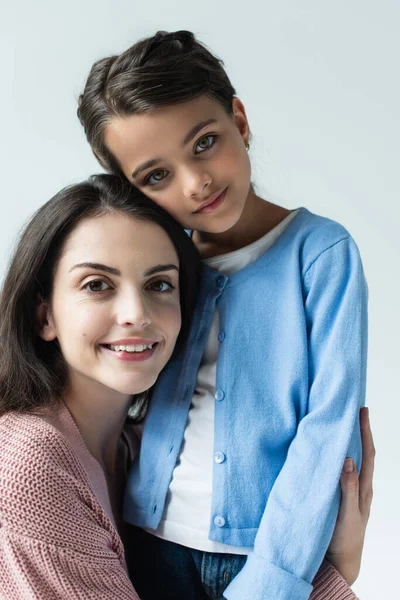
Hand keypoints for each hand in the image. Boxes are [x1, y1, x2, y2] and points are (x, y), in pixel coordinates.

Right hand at [326, 407, 374, 584]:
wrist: (338, 560)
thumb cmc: (345, 538)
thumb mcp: (348, 514)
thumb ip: (348, 488)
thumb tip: (348, 459)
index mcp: (364, 487)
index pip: (367, 453)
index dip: (365, 431)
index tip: (362, 410)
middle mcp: (359, 485)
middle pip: (361, 451)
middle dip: (358, 430)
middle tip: (351, 409)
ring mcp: (349, 490)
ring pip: (350, 459)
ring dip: (348, 440)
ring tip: (340, 423)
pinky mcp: (338, 494)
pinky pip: (339, 469)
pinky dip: (337, 455)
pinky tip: (328, 449)